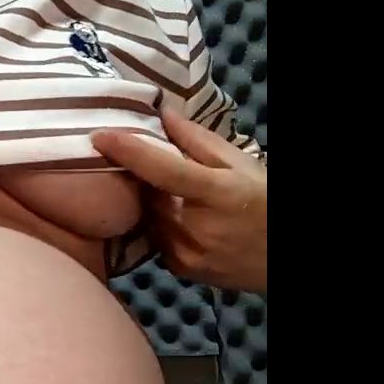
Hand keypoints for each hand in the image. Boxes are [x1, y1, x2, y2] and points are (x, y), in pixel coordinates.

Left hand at [92, 111, 266, 291]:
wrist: (284, 257)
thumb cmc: (266, 202)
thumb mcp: (240, 163)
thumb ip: (197, 140)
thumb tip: (162, 114)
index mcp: (216, 193)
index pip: (164, 171)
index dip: (130, 153)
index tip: (99, 136)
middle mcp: (195, 227)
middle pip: (149, 195)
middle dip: (146, 180)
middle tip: (154, 167)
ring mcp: (185, 253)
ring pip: (150, 218)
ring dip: (155, 204)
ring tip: (176, 196)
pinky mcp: (179, 270)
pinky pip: (157, 239)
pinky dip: (163, 226)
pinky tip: (183, 221)